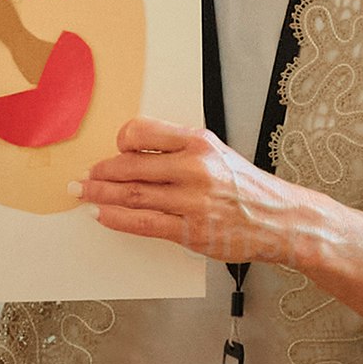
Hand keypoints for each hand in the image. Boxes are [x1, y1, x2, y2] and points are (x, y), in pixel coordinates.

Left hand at [77, 120, 324, 266]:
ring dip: (100, 195)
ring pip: (132, 195)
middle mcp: (194, 168)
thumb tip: (134, 155)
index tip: (113, 150)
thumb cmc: (246, 187)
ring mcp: (191, 201)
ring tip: (83, 194)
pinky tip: (102, 215)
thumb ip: (178, 152)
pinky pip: (143, 223)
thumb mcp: (217, 154)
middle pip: (129, 166)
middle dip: (99, 172)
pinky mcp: (190, 231)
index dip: (121, 142)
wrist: (280, 219)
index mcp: (198, 142)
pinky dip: (117, 218)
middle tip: (82, 177)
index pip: (142, 132)